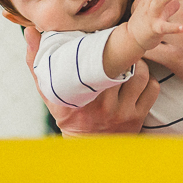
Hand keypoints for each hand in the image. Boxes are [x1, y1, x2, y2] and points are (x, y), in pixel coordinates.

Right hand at [23, 25, 159, 135]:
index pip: (100, 60)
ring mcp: (124, 111)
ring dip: (138, 65)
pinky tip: (137, 80)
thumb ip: (37, 60)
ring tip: (128, 62)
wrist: (86, 151)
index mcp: (82, 95)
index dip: (106, 44)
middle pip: (125, 64)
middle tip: (119, 45)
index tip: (104, 37)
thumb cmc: (67, 114)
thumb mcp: (48, 90)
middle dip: (124, 51)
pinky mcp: (138, 117)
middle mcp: (105, 105)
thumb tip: (30, 31)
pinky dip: (148, 81)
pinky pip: (152, 89)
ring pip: (142, 74)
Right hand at [127, 0, 182, 50]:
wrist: (130, 39)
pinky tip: (182, 28)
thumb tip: (179, 2)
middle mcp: (148, 5)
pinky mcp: (153, 29)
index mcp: (148, 0)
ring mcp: (150, 17)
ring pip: (158, 2)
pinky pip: (163, 27)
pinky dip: (173, 27)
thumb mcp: (154, 11)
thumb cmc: (145, 23)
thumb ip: (167, 6)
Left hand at [142, 0, 182, 126]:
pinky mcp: (172, 57)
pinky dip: (143, 47)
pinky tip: (145, 46)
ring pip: (142, 24)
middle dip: (141, 5)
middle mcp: (180, 14)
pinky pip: (148, 50)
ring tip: (142, 27)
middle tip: (145, 11)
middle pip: (144, 2)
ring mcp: (174, 36)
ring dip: (140, 24)